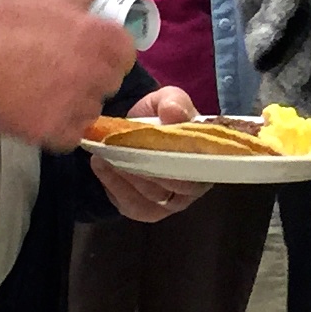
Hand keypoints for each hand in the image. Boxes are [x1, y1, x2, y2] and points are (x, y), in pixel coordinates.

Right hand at [0, 0, 136, 148]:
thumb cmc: (3, 22)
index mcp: (100, 37)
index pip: (125, 51)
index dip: (107, 50)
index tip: (88, 49)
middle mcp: (98, 74)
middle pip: (109, 81)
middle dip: (92, 75)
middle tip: (61, 68)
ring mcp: (79, 106)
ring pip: (91, 108)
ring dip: (76, 102)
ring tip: (43, 91)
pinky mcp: (58, 133)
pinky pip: (71, 132)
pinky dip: (59, 126)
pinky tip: (37, 111)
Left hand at [88, 86, 198, 221]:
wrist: (138, 132)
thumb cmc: (160, 117)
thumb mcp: (167, 100)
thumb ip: (173, 102)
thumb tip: (174, 112)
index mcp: (209, 159)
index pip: (201, 165)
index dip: (180, 155)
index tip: (155, 139)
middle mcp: (195, 187)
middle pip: (174, 185)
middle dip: (147, 167)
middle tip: (122, 147)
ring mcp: (172, 203)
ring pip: (151, 195)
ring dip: (127, 174)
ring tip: (106, 153)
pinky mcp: (148, 211)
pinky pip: (133, 204)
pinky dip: (114, 185)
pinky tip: (101, 164)